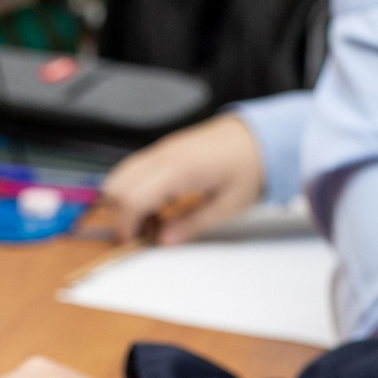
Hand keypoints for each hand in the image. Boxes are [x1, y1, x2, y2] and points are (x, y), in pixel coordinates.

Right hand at [98, 112, 263, 244]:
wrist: (260, 136)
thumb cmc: (250, 166)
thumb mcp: (228, 205)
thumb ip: (192, 224)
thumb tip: (165, 240)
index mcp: (179, 170)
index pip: (132, 198)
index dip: (125, 224)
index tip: (134, 240)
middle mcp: (164, 155)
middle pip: (116, 185)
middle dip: (119, 214)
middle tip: (143, 232)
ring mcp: (161, 148)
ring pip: (120, 174)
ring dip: (125, 200)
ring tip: (153, 219)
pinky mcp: (164, 148)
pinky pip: (134, 168)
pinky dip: (134, 188)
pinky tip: (158, 203)